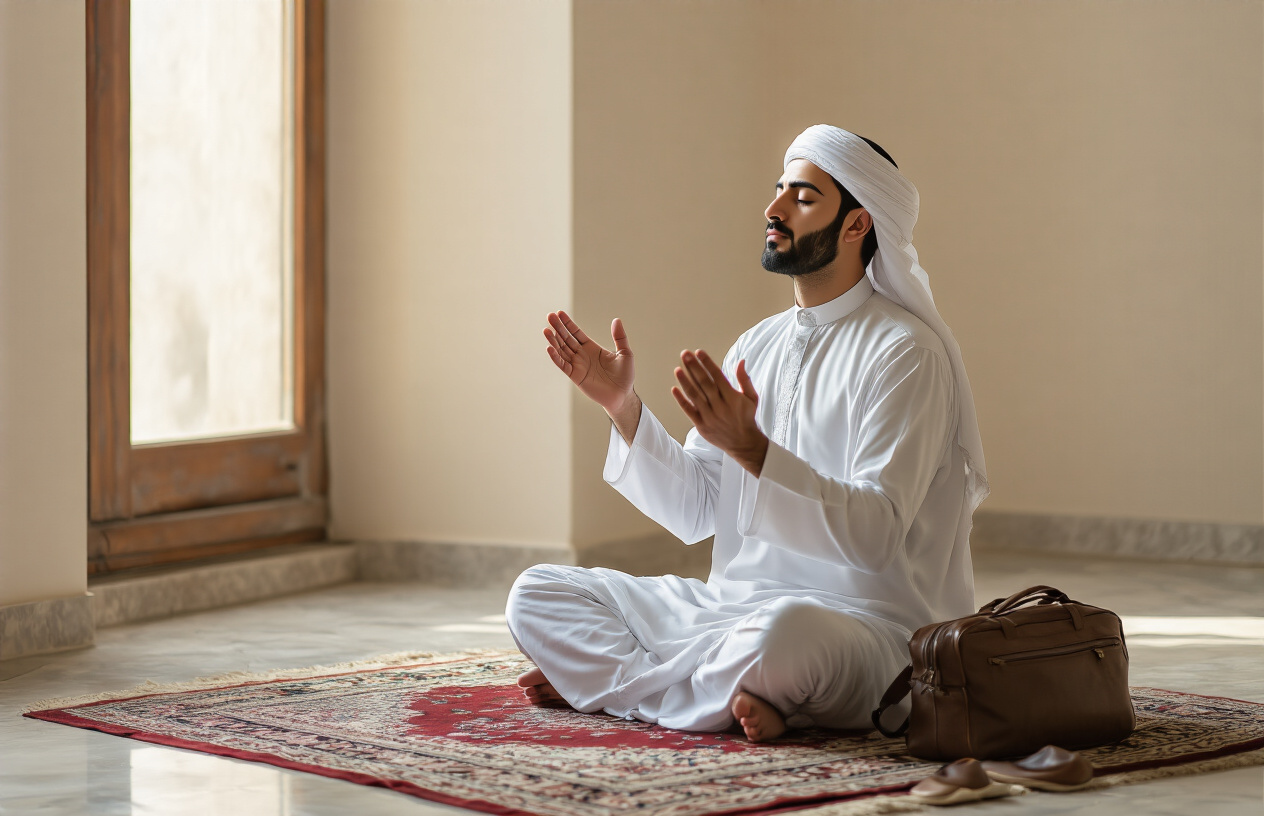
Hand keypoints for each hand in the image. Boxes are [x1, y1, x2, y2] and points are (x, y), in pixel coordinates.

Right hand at [543, 310, 635, 415]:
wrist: (622, 395)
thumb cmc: (624, 375)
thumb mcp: (625, 353)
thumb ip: (620, 337)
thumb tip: (616, 320)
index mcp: (591, 347)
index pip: (576, 333)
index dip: (568, 323)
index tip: (559, 313)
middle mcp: (582, 355)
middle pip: (566, 339)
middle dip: (558, 328)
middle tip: (549, 316)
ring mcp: (577, 365)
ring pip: (562, 350)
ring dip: (553, 340)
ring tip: (546, 330)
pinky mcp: (575, 376)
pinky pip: (563, 365)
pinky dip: (555, 357)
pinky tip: (549, 348)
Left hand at [671, 350, 768, 476]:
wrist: (743, 443)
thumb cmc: (746, 417)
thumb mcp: (751, 398)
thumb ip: (744, 379)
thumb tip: (740, 361)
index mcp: (732, 397)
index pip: (717, 376)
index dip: (707, 363)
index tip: (699, 352)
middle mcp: (720, 406)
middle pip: (704, 383)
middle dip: (694, 368)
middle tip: (685, 354)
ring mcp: (710, 416)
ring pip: (695, 396)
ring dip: (685, 381)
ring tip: (677, 369)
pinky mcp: (702, 425)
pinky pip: (689, 411)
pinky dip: (681, 400)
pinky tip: (674, 389)